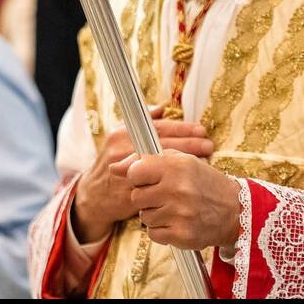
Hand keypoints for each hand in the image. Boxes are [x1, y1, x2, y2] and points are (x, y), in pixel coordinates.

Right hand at [71, 105, 212, 243]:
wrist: (94, 196)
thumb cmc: (112, 162)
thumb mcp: (119, 137)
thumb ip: (141, 122)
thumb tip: (163, 107)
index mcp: (122, 135)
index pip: (158, 128)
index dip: (182, 128)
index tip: (201, 130)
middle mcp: (124, 152)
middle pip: (164, 145)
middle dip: (190, 144)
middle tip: (209, 144)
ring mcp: (127, 173)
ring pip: (164, 166)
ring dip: (186, 163)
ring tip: (206, 160)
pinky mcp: (131, 194)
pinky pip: (159, 187)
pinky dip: (176, 182)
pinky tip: (190, 179)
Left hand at [108, 149, 241, 250]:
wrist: (233, 210)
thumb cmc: (202, 181)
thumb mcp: (179, 161)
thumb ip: (144, 160)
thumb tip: (113, 167)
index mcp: (176, 166)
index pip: (135, 172)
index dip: (139, 176)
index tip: (149, 179)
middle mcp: (177, 190)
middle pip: (136, 197)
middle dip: (147, 196)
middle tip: (166, 195)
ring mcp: (179, 214)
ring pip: (143, 217)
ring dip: (155, 213)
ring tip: (175, 208)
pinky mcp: (181, 235)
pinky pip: (153, 234)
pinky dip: (161, 230)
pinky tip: (176, 221)